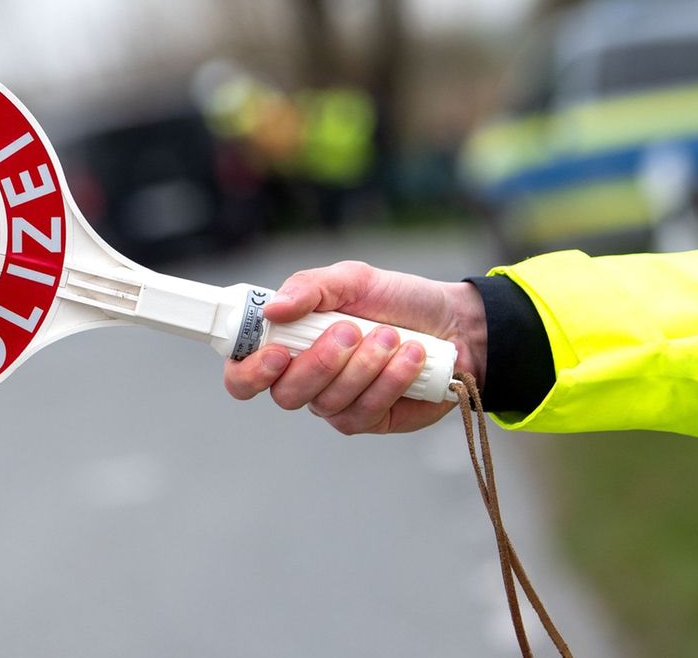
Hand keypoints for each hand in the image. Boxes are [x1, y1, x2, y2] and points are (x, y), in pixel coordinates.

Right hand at [222, 262, 486, 434]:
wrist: (454, 323)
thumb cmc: (396, 299)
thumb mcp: (353, 279)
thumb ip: (309, 288)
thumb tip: (272, 310)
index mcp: (287, 343)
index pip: (243, 374)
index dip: (250, 372)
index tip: (278, 353)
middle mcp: (304, 378)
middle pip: (286, 394)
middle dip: (320, 362)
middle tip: (353, 330)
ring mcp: (335, 403)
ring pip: (329, 402)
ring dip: (365, 366)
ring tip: (394, 336)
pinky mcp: (369, 419)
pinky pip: (366, 410)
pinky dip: (390, 381)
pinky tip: (411, 358)